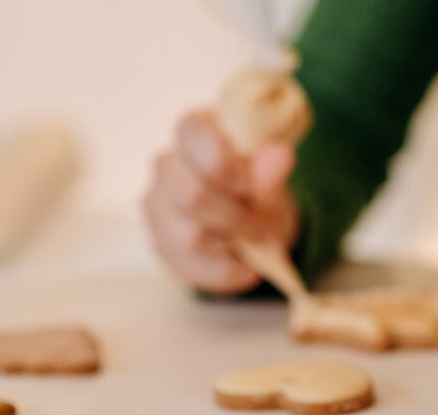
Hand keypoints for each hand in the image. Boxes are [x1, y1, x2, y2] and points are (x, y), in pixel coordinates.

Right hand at [144, 110, 299, 294]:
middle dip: (235, 216)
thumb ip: (272, 168)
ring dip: (233, 244)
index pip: (191, 132)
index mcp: (194, 132)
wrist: (254, 224)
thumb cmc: (258, 189)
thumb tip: (280, 154)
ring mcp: (157, 206)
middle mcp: (166, 165)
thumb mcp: (272, 178)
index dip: (223, 163)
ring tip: (257, 241)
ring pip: (190, 235)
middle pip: (191, 194)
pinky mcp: (160, 243)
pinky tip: (246, 266)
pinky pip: (191, 266)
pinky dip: (228, 271)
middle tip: (264, 226)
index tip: (250, 186)